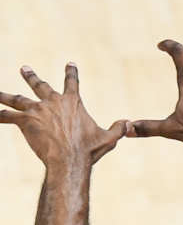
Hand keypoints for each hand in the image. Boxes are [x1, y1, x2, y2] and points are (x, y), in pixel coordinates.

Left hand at [0, 63, 124, 167]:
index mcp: (73, 103)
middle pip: (39, 85)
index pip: (72, 83)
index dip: (71, 73)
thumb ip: (118, 129)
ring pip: (18, 99)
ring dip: (6, 95)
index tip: (70, 64)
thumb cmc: (88, 151)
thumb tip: (129, 123)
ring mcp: (38, 110)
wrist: (69, 160)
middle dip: (31, 77)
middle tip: (24, 69)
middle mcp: (53, 101)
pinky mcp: (25, 121)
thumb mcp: (108, 139)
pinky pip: (8, 116)